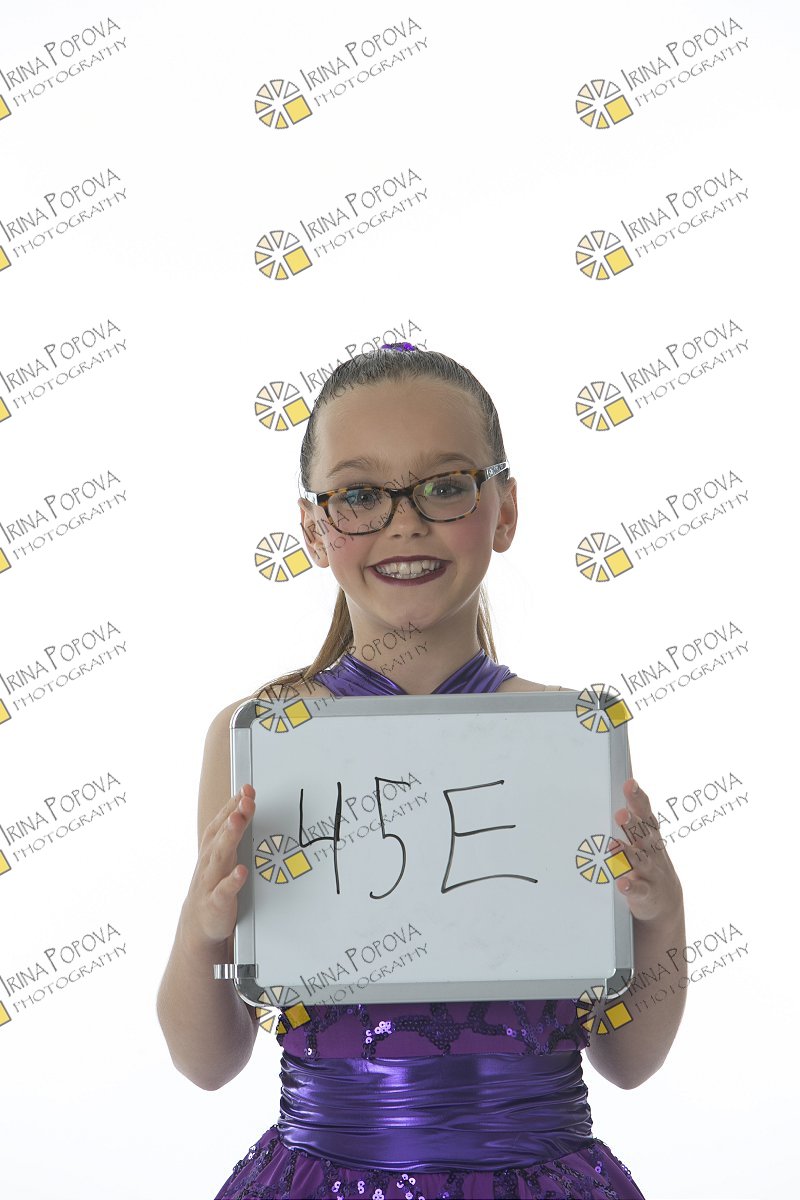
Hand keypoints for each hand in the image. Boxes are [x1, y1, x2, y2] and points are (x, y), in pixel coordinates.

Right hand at [182, 784, 255, 946]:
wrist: (198, 924)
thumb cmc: (213, 884)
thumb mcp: (221, 855)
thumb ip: (232, 831)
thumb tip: (245, 803)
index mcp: (213, 849)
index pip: (222, 821)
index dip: (233, 804)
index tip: (246, 788)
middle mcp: (210, 861)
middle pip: (222, 834)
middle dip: (234, 815)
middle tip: (246, 799)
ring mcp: (211, 881)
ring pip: (220, 856)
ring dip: (229, 837)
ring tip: (238, 821)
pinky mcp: (216, 902)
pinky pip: (224, 890)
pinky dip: (232, 880)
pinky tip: (241, 871)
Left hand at [610, 779, 682, 922]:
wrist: (665, 902)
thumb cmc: (650, 862)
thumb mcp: (645, 839)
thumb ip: (634, 817)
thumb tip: (624, 788)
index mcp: (650, 835)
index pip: (645, 814)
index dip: (638, 798)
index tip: (629, 783)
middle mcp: (652, 851)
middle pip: (642, 835)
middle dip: (632, 824)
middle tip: (620, 814)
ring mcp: (650, 872)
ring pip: (639, 861)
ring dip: (626, 853)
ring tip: (612, 845)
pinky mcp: (646, 893)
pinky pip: (638, 889)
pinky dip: (630, 886)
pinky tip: (621, 881)